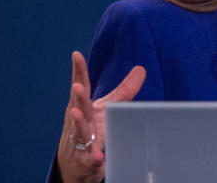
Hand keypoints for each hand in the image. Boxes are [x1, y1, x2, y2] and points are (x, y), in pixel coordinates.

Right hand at [56, 51, 145, 182]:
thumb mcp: (106, 107)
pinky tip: (98, 157)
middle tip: (76, 87)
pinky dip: (93, 158)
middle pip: (79, 107)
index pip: (82, 86)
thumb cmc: (92, 127)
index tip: (76, 55)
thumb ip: (123, 90)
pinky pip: (89, 159)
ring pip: (79, 131)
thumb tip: (141, 68)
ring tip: (76, 113)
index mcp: (84, 105)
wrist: (77, 161)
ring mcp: (80, 140)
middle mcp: (79, 120)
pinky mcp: (85, 159)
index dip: (79, 71)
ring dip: (78, 123)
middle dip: (77, 97)